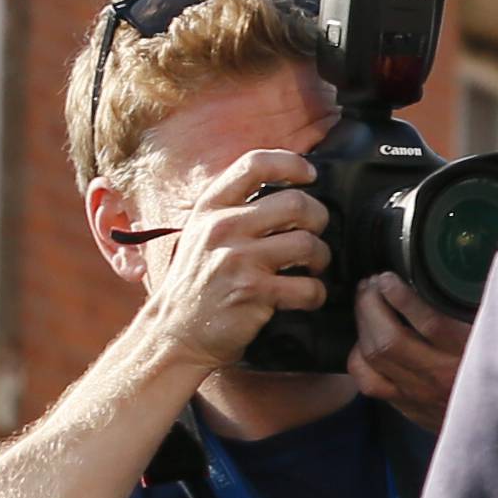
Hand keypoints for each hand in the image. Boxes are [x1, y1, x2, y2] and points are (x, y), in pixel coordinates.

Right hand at [138, 149, 331, 369]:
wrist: (176, 333)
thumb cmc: (196, 285)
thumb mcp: (202, 235)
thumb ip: (234, 210)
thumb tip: (287, 192)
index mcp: (211, 206)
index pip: (255, 164)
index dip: (291, 164)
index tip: (310, 175)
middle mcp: (223, 227)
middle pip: (296, 204)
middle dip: (318, 219)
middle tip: (316, 235)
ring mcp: (238, 259)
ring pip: (307, 243)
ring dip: (321, 257)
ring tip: (314, 267)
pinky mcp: (254, 293)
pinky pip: (307, 287)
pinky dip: (316, 293)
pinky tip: (307, 296)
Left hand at [347, 274, 470, 432]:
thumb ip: (486, 310)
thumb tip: (464, 276)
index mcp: (469, 356)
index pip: (428, 324)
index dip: (400, 296)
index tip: (387, 278)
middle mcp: (440, 378)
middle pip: (389, 340)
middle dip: (370, 305)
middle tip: (369, 285)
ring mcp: (419, 396)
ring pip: (373, 359)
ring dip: (362, 326)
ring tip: (365, 305)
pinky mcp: (408, 408)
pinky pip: (369, 383)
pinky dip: (359, 358)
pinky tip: (364, 342)